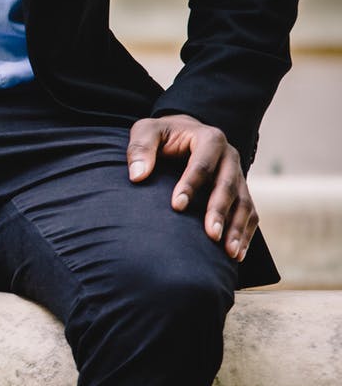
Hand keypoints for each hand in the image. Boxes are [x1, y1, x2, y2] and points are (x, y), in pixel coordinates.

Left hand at [127, 114, 256, 261]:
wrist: (182, 133)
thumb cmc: (161, 135)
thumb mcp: (146, 131)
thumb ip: (140, 148)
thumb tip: (137, 175)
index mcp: (209, 138)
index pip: (202, 164)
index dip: (191, 184)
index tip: (176, 206)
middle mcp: (229, 156)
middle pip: (228, 185)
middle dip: (219, 211)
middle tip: (211, 235)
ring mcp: (238, 174)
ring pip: (244, 202)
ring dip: (238, 228)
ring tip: (230, 253)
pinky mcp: (240, 190)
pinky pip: (249, 213)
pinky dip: (245, 233)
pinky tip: (236, 254)